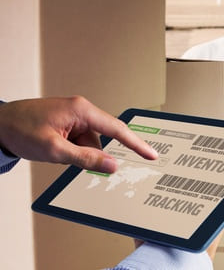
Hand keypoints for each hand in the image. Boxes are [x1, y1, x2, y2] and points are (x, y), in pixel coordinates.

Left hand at [0, 96, 157, 172]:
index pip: (117, 129)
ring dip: (76, 154)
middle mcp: (82, 110)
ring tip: (52, 151)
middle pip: (101, 140)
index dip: (136, 144)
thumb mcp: (54, 149)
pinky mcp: (68, 123)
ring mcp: (75, 117)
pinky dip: (71, 151)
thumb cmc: (19, 128)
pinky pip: (79, 143)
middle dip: (88, 154)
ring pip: (90, 144)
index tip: (151, 155)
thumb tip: (111, 165)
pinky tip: (53, 149)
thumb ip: (86, 159)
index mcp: (82, 110)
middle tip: (67, 157)